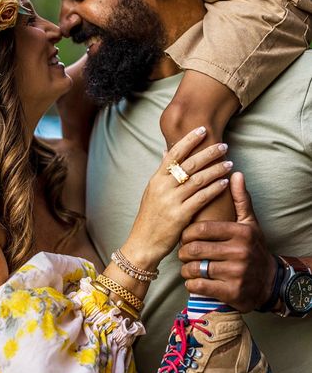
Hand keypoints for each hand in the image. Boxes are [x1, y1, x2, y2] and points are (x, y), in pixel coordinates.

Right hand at [122, 127, 231, 269]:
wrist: (143, 243)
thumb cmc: (150, 218)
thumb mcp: (152, 192)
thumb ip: (162, 173)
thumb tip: (166, 152)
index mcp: (156, 179)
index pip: (174, 153)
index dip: (189, 140)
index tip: (203, 129)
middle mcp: (163, 187)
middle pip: (189, 164)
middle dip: (208, 153)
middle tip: (223, 146)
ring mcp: (171, 201)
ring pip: (198, 179)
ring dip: (216, 169)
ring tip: (229, 163)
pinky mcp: (179, 215)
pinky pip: (201, 198)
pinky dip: (214, 188)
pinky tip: (225, 182)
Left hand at [179, 172, 276, 311]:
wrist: (268, 282)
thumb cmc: (253, 248)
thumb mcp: (250, 224)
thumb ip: (240, 200)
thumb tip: (235, 174)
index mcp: (240, 233)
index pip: (202, 229)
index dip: (187, 233)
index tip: (184, 236)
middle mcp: (239, 252)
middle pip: (195, 249)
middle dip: (183, 252)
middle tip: (182, 252)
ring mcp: (236, 273)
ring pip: (195, 268)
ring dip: (185, 269)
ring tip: (186, 266)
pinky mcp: (231, 292)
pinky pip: (199, 286)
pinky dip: (191, 284)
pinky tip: (193, 280)